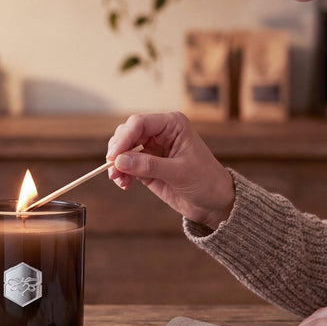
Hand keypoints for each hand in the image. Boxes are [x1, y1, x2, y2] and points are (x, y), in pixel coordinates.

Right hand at [106, 112, 233, 230]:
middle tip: (112, 169)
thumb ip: (149, 165)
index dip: (124, 138)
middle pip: (127, 133)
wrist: (213, 202)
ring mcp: (151, 148)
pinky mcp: (145, 164)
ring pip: (122, 148)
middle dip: (117, 151)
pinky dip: (120, 173)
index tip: (114, 156)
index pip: (139, 123)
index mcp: (172, 124)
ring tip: (118, 180)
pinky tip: (124, 184)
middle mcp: (159, 132)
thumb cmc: (206, 181)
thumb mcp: (179, 172)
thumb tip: (120, 161)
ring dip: (116, 163)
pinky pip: (125, 164)